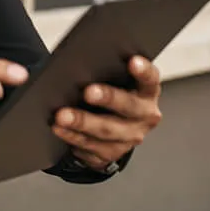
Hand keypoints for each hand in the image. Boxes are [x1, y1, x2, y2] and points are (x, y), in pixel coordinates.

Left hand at [51, 56, 162, 171]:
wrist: (111, 126)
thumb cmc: (110, 91)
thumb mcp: (113, 79)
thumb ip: (105, 68)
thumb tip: (76, 58)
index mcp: (147, 91)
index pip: (150, 79)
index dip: (143, 71)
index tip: (133, 61)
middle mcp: (144, 115)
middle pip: (129, 106)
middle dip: (108, 98)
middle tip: (88, 92)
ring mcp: (130, 137)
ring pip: (107, 130)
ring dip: (82, 123)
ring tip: (62, 115)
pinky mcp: (113, 152)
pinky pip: (91, 146)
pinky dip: (72, 136)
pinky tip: (59, 128)